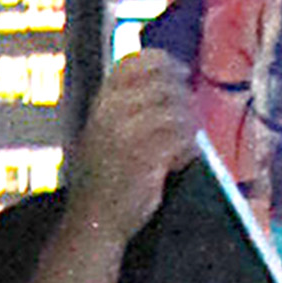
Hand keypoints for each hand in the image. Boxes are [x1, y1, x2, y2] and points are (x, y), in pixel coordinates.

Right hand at [59, 51, 198, 248]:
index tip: (181, 72)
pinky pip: (183, 139)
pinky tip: (180, 161)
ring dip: (188, 128)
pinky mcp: (148, 156)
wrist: (93, 220)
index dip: (165, 64)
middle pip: (165, 85)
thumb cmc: (104, 178)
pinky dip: (187, 150)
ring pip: (178, 112)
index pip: (138, 62)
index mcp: (101, 102)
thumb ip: (125, 105)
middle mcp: (113, 112)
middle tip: (188, 119)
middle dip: (183, 100)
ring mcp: (129, 133)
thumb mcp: (103, 132)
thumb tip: (171, 80)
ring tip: (183, 146)